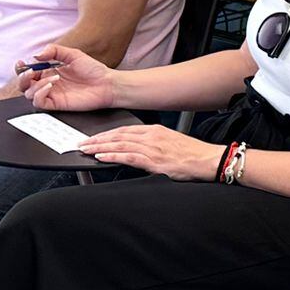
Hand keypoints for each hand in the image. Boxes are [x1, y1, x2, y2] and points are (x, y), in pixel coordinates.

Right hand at [21, 44, 119, 109]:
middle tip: (31, 71)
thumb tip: (36, 55)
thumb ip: (54, 50)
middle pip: (24, 84)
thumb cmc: (93, 69)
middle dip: (23, 78)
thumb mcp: (73, 54)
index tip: (22, 62)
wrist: (107, 83)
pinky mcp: (56, 104)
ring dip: (35, 85)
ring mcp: (51, 94)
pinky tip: (50, 86)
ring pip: (29, 94)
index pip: (28, 71)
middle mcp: (47, 83)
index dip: (21, 68)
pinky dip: (39, 94)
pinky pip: (39, 102)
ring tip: (53, 78)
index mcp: (49, 71)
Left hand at [76, 123, 218, 179]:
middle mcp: (151, 136)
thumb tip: (135, 150)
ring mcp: (152, 148)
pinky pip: (128, 156)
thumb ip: (152, 144)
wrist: (208, 160)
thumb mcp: (170, 143)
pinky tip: (101, 157)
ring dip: (100, 147)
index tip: (93, 137)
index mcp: (155, 130)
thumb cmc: (192, 154)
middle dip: (97, 139)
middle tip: (82, 143)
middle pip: (118, 135)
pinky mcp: (154, 160)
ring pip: (119, 144)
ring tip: (86, 150)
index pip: (124, 129)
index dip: (106, 133)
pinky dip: (112, 155)